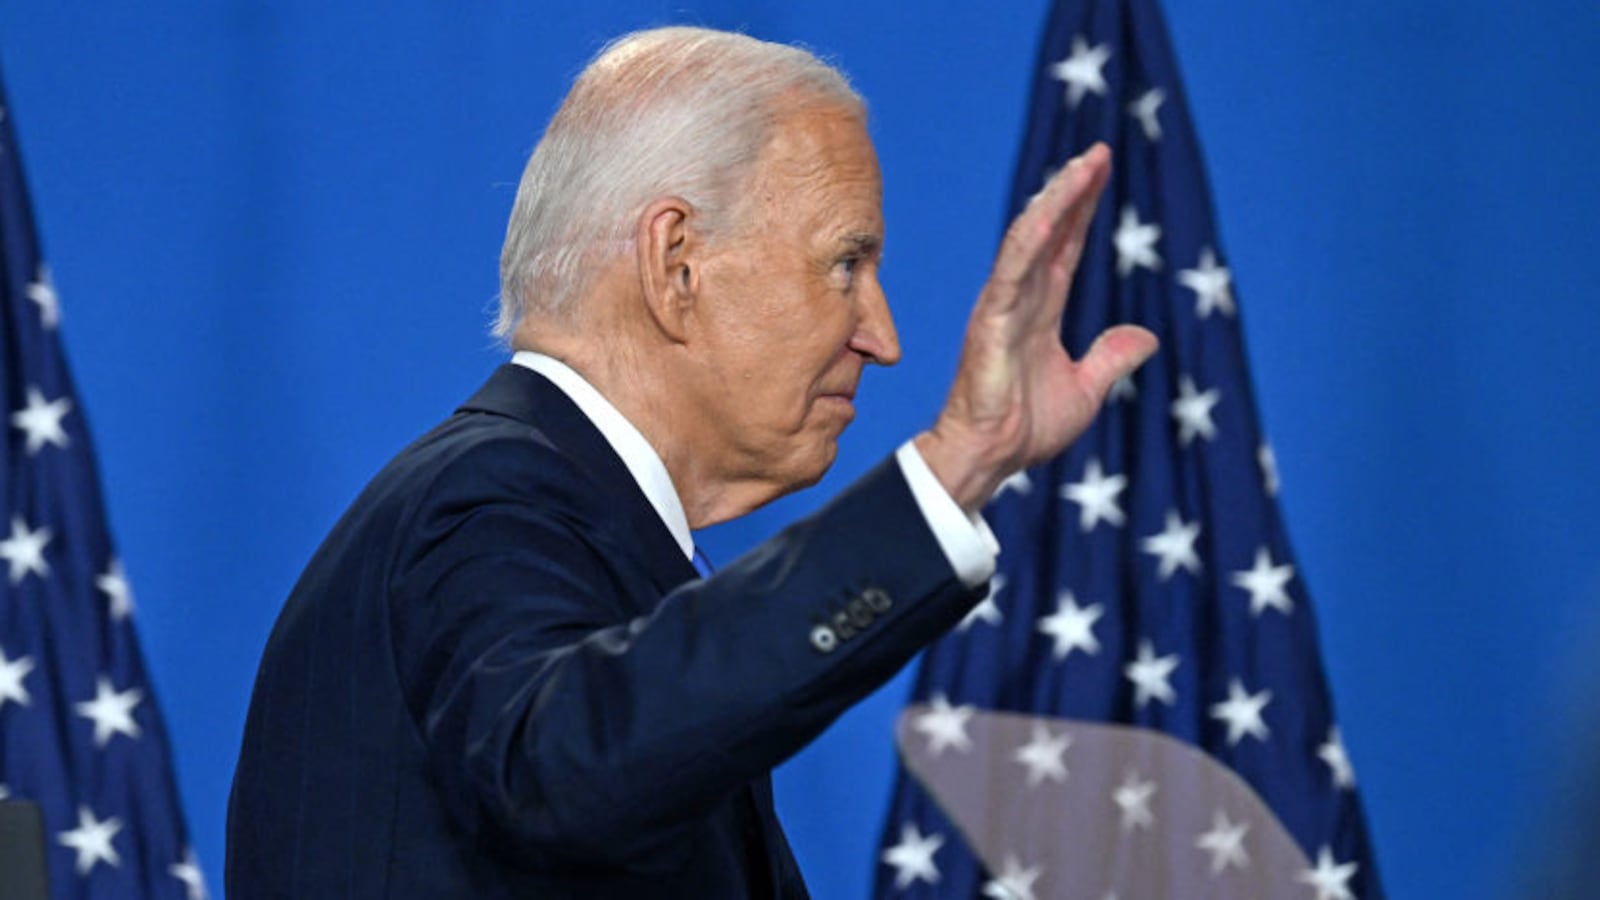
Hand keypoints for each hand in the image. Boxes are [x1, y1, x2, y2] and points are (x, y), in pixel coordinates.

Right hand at [916, 144, 1158, 512]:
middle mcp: (1020, 298)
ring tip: (1081, 168)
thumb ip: (1111, 358)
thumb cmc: (1025, 428)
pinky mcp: (990, 322)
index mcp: (1041, 309)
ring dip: (1056, 202)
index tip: (1101, 169)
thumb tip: (1146, 336)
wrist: (993, 456)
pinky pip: (1010, 273)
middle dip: (1072, 191)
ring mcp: (1002, 306)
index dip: (1083, 208)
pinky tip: (1049, 215)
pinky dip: (1029, 243)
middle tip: (1098, 152)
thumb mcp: (1086, 389)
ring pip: (1029, 240)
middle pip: (1050, 231)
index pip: (1066, 247)